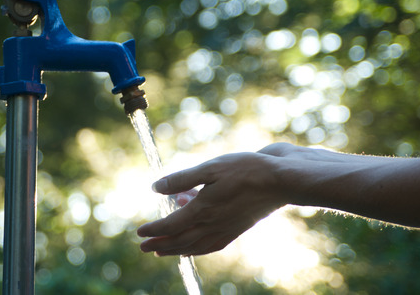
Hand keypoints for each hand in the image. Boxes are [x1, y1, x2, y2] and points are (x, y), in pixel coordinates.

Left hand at [137, 151, 286, 255]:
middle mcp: (212, 224)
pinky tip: (194, 246)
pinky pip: (211, 246)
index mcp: (203, 210)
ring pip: (195, 246)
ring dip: (176, 250)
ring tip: (162, 251)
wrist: (280, 181)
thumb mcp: (210, 168)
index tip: (139, 232)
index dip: (153, 230)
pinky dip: (198, 249)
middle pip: (180, 241)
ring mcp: (225, 229)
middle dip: (160, 245)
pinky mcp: (236, 229)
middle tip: (144, 248)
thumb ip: (182, 179)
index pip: (170, 226)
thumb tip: (156, 188)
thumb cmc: (245, 170)